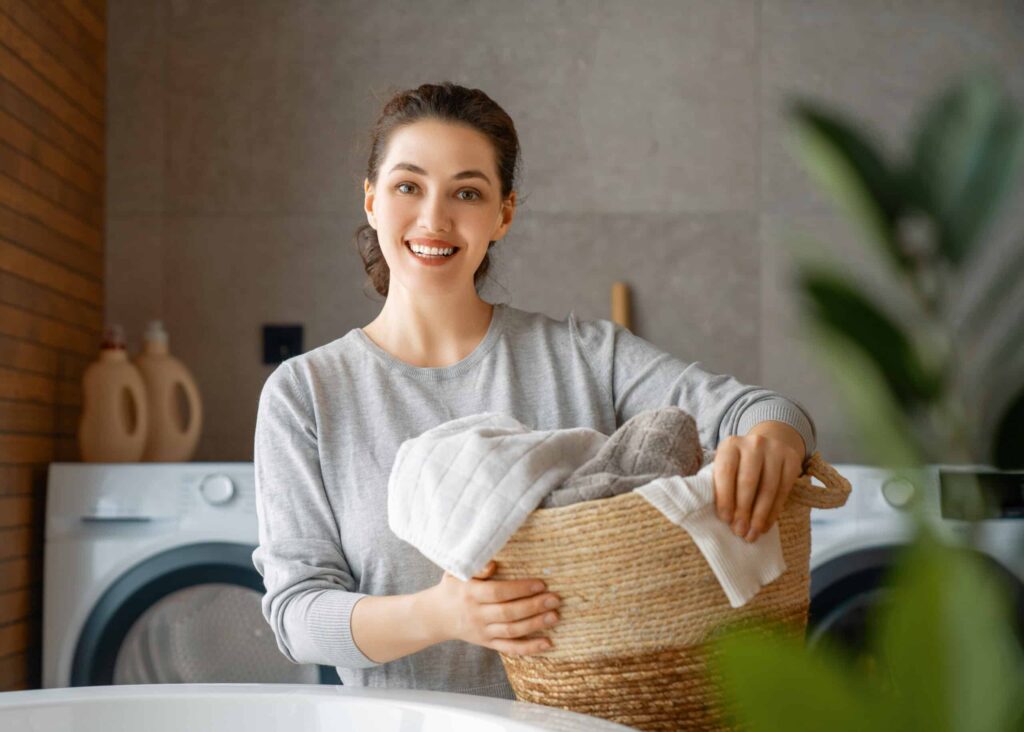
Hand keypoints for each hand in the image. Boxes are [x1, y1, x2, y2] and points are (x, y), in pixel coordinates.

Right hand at [424, 561, 560, 656]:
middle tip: (555, 599)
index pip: (498, 592)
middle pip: (508, 613)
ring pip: (512, 631)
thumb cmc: (452, 588)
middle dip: (534, 606)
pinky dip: (530, 648)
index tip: (541, 584)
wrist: (436, 616)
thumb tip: (495, 564)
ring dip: (535, 625)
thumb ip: (475, 567)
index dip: (520, 589)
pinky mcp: (488, 644)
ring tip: (555, 616)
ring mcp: (483, 632)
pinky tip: (548, 643)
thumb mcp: (456, 572)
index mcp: (470, 594)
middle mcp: (477, 615)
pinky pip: (510, 649)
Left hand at [712, 422, 804, 542]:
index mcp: (731, 445)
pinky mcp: (792, 460)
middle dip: (743, 510)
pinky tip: (766, 525)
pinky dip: (774, 512)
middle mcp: (754, 444)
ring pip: (768, 489)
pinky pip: (783, 491)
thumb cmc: (740, 462)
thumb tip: (723, 517)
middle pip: (748, 482)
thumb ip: (721, 484)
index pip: (726, 472)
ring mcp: (775, 450)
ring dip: (759, 516)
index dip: (725, 497)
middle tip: (740, 531)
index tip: (725, 519)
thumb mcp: (726, 465)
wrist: (770, 442)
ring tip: (753, 533)